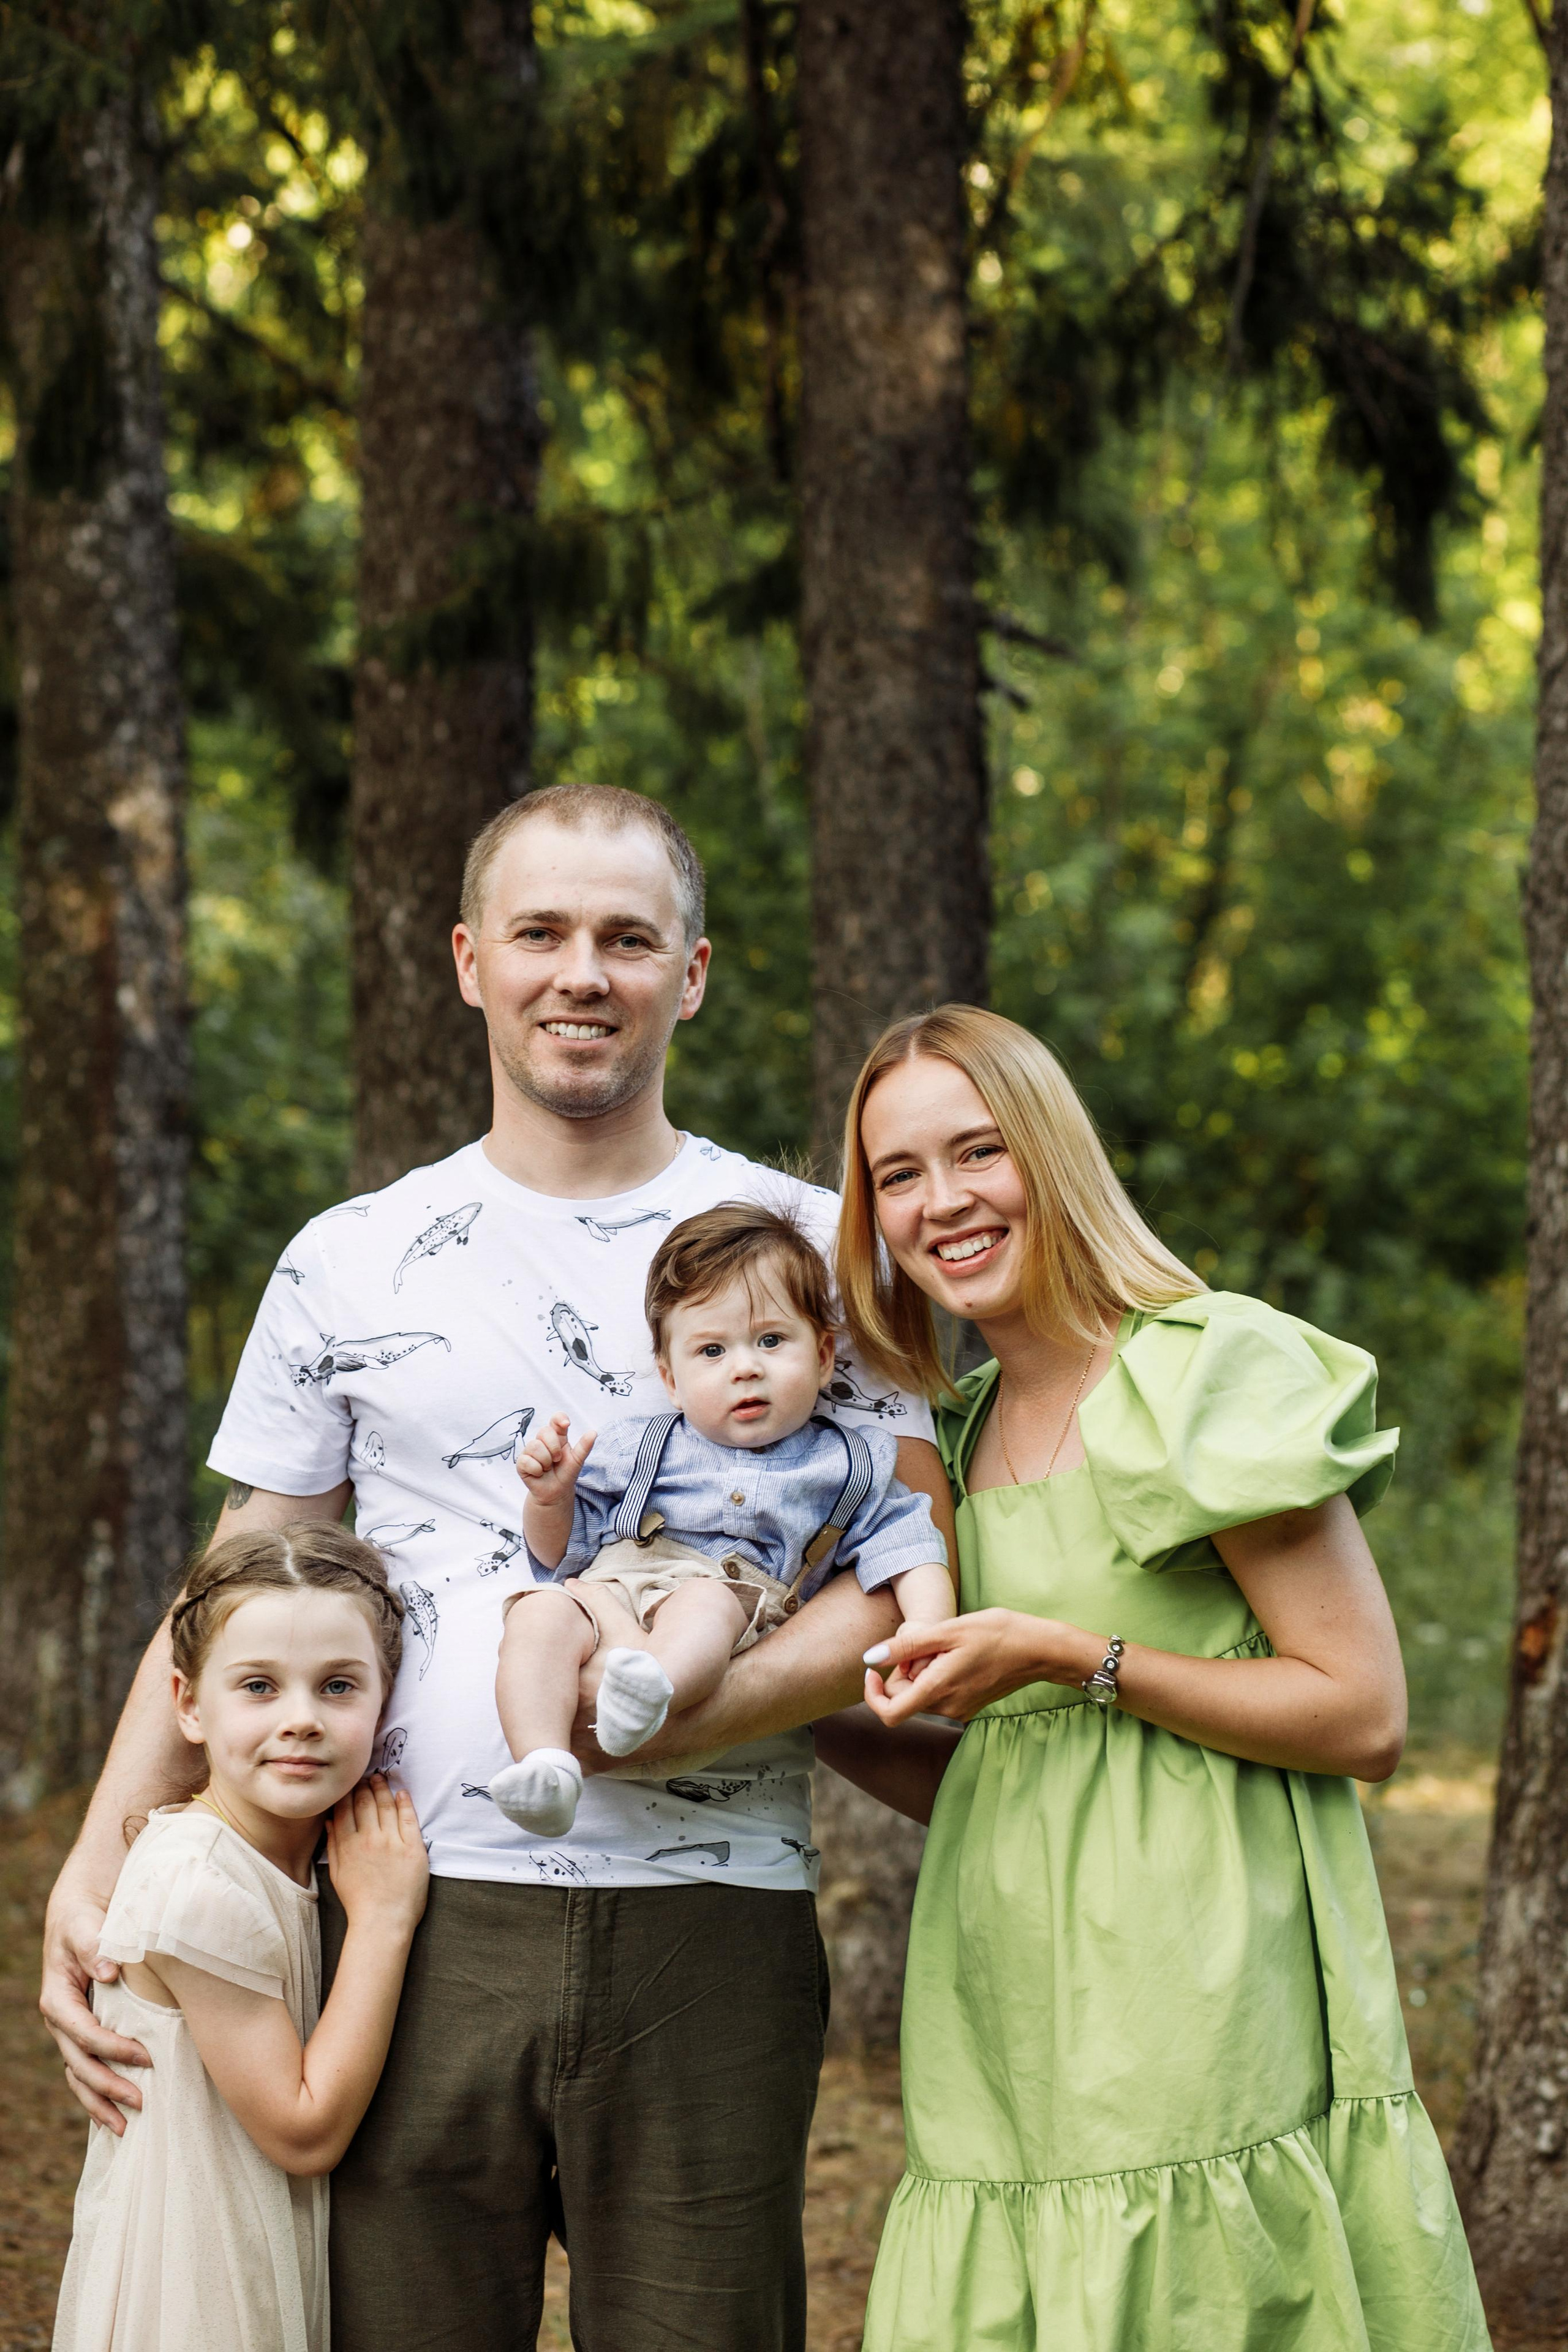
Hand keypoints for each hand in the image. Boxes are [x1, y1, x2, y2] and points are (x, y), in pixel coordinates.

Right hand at [40, 1873, 150, 2133]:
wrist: (80, 1913)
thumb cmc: (85, 1918)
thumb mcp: (86, 1926)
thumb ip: (95, 1948)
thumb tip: (110, 1973)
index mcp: (58, 1998)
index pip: (84, 2033)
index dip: (112, 2048)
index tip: (144, 2056)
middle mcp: (62, 2020)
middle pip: (80, 2064)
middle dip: (108, 2087)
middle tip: (141, 2102)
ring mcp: (71, 2031)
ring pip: (80, 2076)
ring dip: (101, 2102)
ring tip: (128, 2127)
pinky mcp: (84, 2033)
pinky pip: (87, 2070)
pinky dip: (100, 2093)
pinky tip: (118, 2114)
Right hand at [325, 1776, 427, 1936]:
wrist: (382, 1922)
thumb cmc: (358, 1901)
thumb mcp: (337, 1873)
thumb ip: (333, 1845)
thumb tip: (329, 1821)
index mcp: (348, 1845)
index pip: (345, 1809)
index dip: (347, 1791)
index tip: (349, 1781)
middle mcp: (368, 1840)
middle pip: (365, 1802)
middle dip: (364, 1785)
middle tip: (366, 1774)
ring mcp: (391, 1843)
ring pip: (385, 1806)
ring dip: (382, 1789)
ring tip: (381, 1778)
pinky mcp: (412, 1848)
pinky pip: (408, 1818)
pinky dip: (404, 1802)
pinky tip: (401, 1793)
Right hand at [516, 1413, 594, 1511]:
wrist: (556, 1492)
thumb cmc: (566, 1473)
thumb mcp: (577, 1461)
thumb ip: (584, 1447)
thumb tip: (593, 1432)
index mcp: (557, 1437)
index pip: (555, 1420)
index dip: (559, 1418)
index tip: (566, 1425)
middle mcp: (542, 1441)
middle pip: (544, 1431)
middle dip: (554, 1448)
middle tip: (557, 1460)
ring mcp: (530, 1451)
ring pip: (534, 1446)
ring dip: (545, 1461)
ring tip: (548, 1468)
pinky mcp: (521, 1463)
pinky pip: (526, 1461)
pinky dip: (537, 1470)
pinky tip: (539, 1473)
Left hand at [862, 1608, 1096, 1727]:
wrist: (1039, 1648)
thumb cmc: (997, 1632)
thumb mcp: (948, 1630)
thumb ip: (906, 1646)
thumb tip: (870, 1658)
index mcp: (939, 1690)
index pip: (889, 1713)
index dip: (872, 1694)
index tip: (873, 1669)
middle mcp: (948, 1708)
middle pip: (904, 1699)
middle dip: (902, 1672)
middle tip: (924, 1642)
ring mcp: (960, 1710)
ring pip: (921, 1696)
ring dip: (920, 1673)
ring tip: (945, 1645)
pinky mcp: (969, 1705)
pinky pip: (940, 1695)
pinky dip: (937, 1676)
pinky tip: (957, 1654)